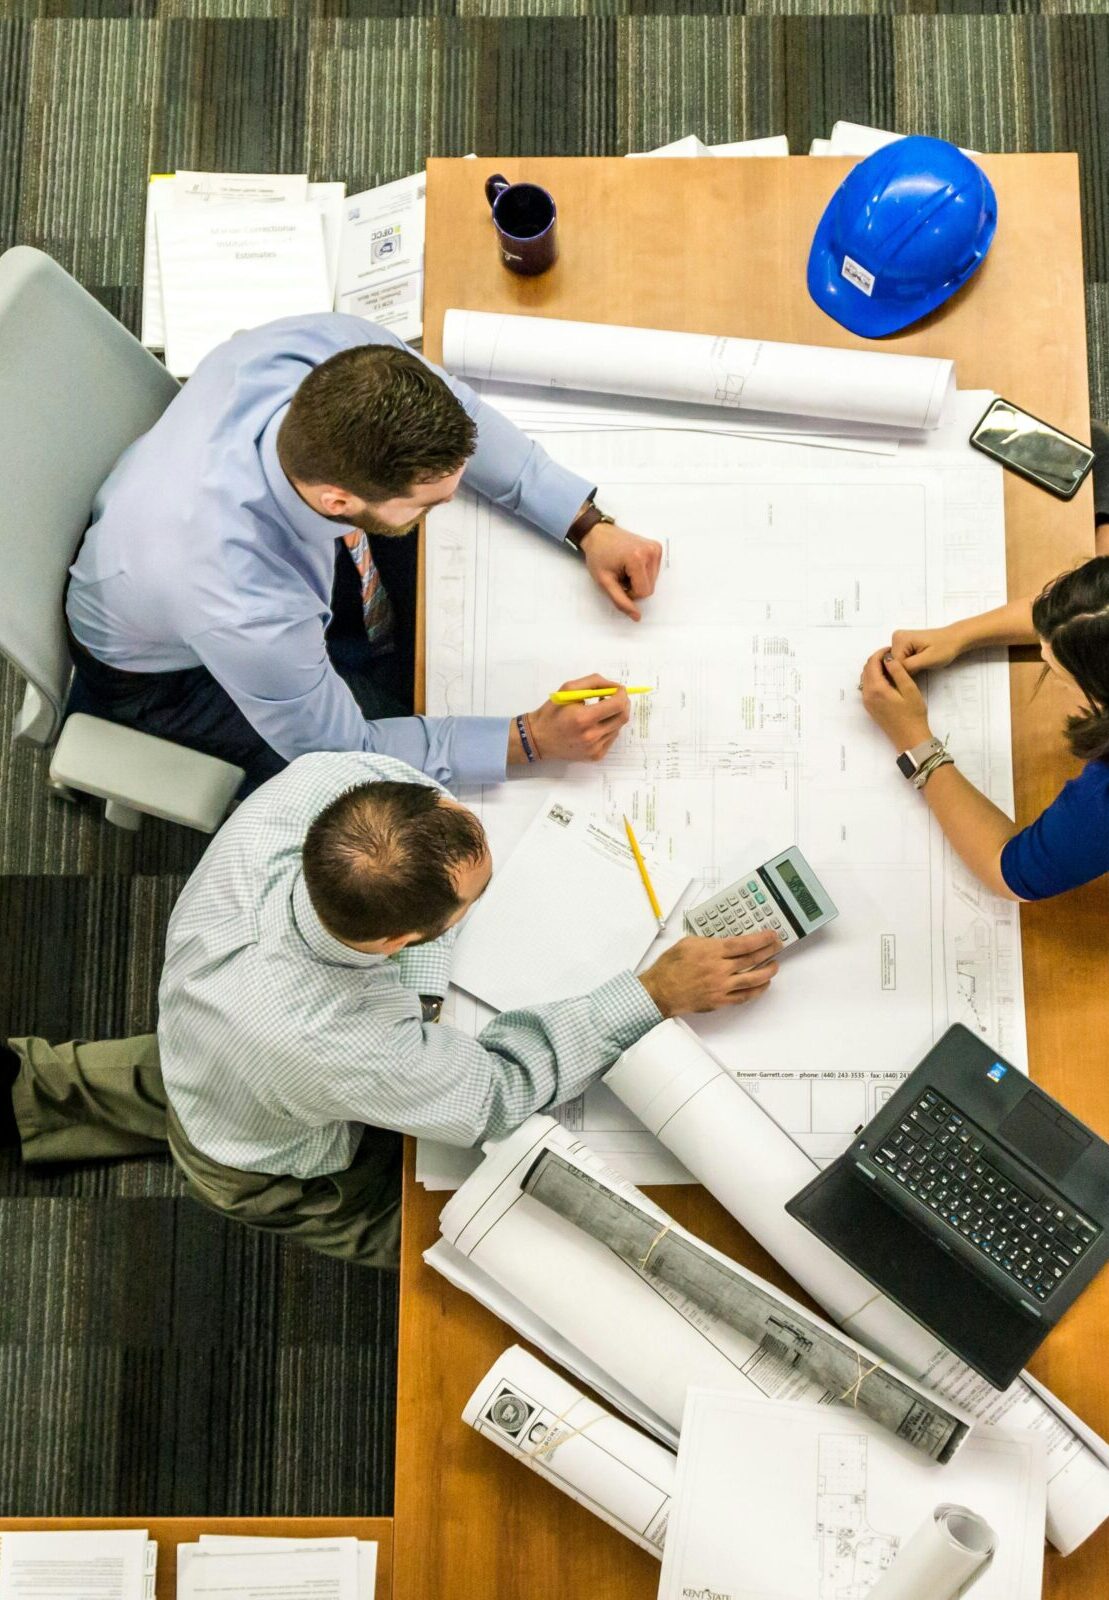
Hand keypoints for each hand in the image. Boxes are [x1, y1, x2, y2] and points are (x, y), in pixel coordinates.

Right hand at [515, 674, 630, 763]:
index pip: (617, 705)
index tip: (619, 689)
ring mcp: (595, 748)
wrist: (538, 738)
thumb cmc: (552, 712)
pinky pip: (611, 738)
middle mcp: (591, 736)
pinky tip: (595, 725)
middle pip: (622, 717)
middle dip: (623, 704)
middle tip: (616, 697)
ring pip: (618, 728)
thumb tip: (614, 686)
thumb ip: (593, 682)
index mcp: (583, 718)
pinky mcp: (595, 756)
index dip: (622, 694)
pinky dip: (609, 728)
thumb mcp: (568, 689)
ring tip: (599, 712)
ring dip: (614, 716)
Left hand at [581, 522, 662, 620]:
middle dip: (634, 587)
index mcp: (637, 558)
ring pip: (653, 581)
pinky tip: (631, 564)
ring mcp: (655, 548)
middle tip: (621, 575)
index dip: (629, 594)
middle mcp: (650, 551)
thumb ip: (621, 601)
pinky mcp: (657, 548)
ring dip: (638, 580)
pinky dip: (643, 573)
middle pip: (650, 588)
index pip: (643, 593)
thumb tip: (637, 616)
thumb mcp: (605, 582)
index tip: (618, 582)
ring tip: (625, 568)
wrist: (598, 534)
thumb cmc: (598, 555)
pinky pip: (654, 572)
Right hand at [638, 930, 779, 1017]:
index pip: (744, 944)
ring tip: (774, 966)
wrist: (660, 991)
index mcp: (712, 952)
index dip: (761, 939)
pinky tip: (762, 985)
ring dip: (767, 972)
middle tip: (778, 946)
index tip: (771, 936)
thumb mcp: (688, 943)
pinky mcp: (720, 1001)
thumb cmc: (670, 967)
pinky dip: (756, 991)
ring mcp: (721, 987)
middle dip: (769, 951)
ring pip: (753, 979)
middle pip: (752, 960)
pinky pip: (744, 997)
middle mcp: (720, 969)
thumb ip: (709, 941)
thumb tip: (724, 941)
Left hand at [860, 648, 932, 750]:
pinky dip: (874, 678)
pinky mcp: (869, 707)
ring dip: (874, 668)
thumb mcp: (910, 690)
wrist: (910, 738)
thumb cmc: (913, 714)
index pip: (872, 663)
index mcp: (877, 689)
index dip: (881, 653)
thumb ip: (898, 671)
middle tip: (892, 656)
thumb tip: (888, 657)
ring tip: (890, 665)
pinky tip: (887, 678)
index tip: (892, 649)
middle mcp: (867, 695)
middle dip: (877, 659)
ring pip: (865, 677)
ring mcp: (867, 702)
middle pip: (866, 669)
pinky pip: (867, 687)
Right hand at [888, 623, 967, 676]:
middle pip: (893, 664)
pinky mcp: (903, 644)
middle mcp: (895, 638)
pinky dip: (908, 665)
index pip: (893, 665)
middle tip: (922, 666)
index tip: (919, 670)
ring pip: (896, 664)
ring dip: (907, 668)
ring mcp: (898, 640)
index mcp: (899, 639)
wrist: (954, 638)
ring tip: (921, 664)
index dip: (905, 673)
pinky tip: (918, 662)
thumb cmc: (944, 648)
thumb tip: (893, 673)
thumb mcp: (928, 659)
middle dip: (906, 670)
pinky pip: (900, 660)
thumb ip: (909, 666)